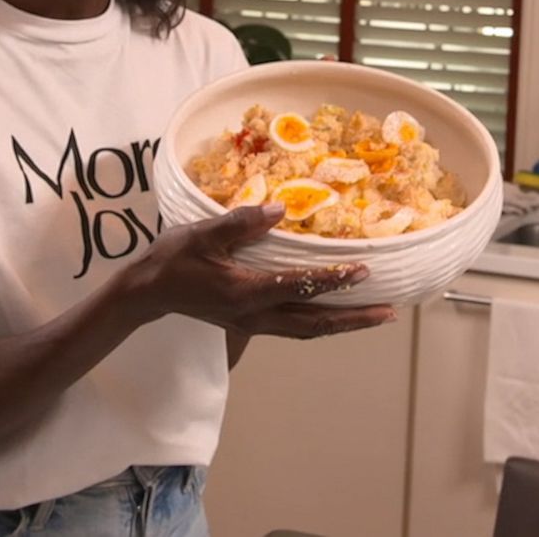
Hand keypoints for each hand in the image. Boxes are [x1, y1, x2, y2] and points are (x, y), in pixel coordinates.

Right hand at [121, 203, 396, 338]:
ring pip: (308, 329)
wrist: (147, 292)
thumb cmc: (173, 259)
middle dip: (354, 319)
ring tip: (377, 316)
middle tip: (390, 313)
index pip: (299, 286)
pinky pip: (295, 327)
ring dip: (344, 324)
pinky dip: (322, 321)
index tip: (365, 271)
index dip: (334, 280)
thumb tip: (282, 210)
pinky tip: (337, 313)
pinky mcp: (250, 323)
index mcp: (244, 292)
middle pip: (314, 323)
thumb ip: (241, 221)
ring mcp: (253, 324)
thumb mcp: (202, 233)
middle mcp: (255, 315)